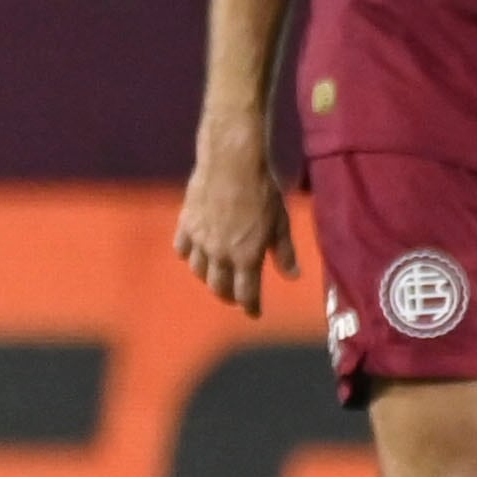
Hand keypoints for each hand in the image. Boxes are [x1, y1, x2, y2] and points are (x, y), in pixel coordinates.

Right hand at [174, 123, 294, 314]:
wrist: (232, 162)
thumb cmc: (263, 190)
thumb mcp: (281, 222)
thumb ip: (285, 252)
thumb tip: (293, 275)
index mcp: (247, 257)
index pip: (247, 294)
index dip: (251, 307)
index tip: (254, 313)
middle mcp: (220, 254)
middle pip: (219, 287)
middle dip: (229, 296)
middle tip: (236, 296)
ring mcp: (200, 240)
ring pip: (199, 271)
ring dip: (209, 277)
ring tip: (216, 275)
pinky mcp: (186, 223)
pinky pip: (182, 248)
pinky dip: (189, 255)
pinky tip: (195, 253)